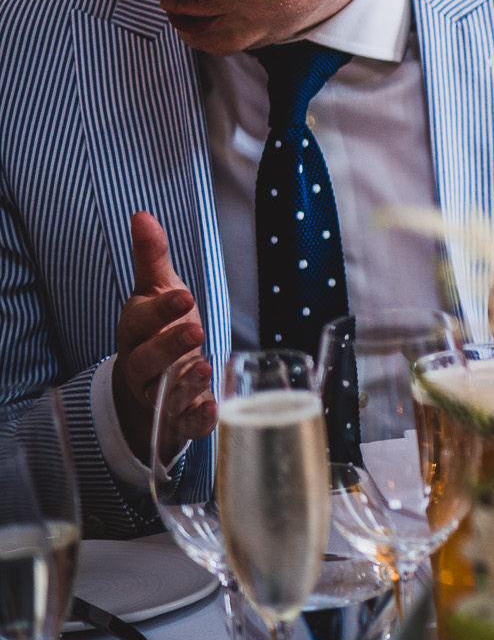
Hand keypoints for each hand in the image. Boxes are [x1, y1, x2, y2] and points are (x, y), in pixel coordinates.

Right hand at [111, 211, 210, 464]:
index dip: (160, 309)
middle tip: (195, 329)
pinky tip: (213, 410)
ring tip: (205, 367)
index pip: (141, 320)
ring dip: (183, 383)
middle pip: (147, 358)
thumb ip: (151, 257)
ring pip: (162, 393)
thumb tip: (142, 215)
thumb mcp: (156, 291)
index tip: (185, 295)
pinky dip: (196, 420)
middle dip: (169, 345)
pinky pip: (182, 424)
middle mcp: (141, 365)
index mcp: (135, 331)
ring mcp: (156, 395)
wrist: (147, 382)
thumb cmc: (156, 329)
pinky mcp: (174, 420)